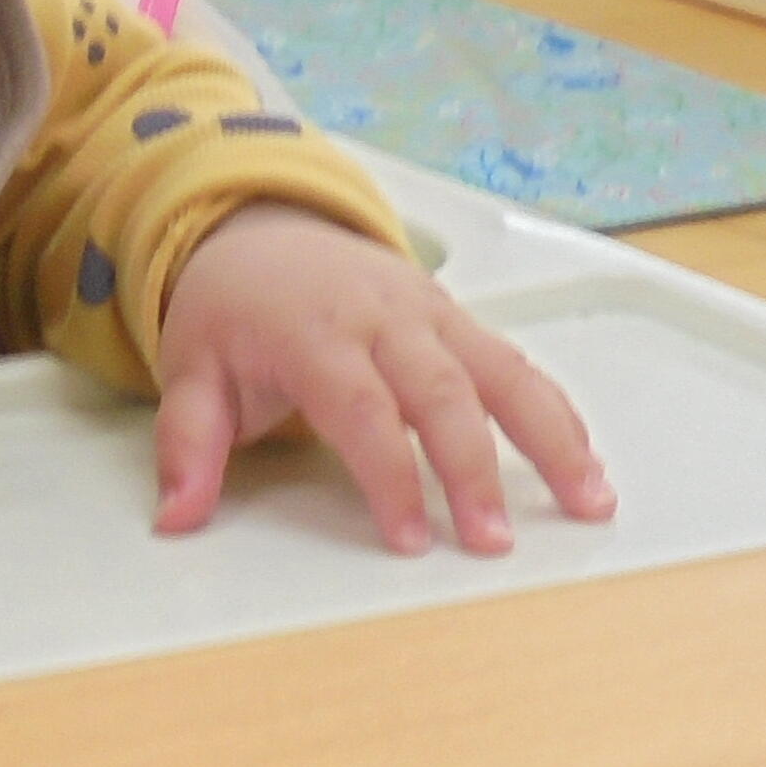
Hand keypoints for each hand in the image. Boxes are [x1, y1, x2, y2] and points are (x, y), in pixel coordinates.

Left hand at [148, 208, 615, 553]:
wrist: (262, 225)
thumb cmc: (233, 308)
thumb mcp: (192, 369)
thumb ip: (188, 446)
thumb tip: (176, 516)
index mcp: (315, 331)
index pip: (361, 408)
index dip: (389, 474)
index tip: (409, 537)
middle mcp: (383, 318)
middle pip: (442, 392)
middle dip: (473, 468)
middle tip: (493, 540)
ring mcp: (431, 313)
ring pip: (502, 371)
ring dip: (550, 437)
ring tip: (589, 500)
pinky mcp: (458, 318)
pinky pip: (516, 363)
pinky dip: (557, 412)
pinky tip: (586, 461)